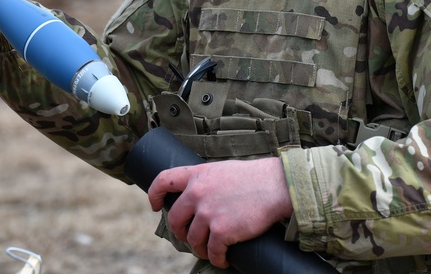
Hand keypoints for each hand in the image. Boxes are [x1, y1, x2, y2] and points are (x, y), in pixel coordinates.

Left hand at [147, 157, 293, 268]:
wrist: (276, 186)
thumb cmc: (255, 177)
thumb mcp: (223, 170)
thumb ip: (207, 180)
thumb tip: (199, 196)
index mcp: (198, 175)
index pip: (163, 180)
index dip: (154, 194)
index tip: (155, 206)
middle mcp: (198, 193)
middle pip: (175, 219)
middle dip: (180, 232)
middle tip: (189, 237)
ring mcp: (208, 213)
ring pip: (193, 239)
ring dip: (199, 248)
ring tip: (209, 250)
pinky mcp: (222, 231)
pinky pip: (212, 252)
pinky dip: (217, 259)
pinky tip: (222, 259)